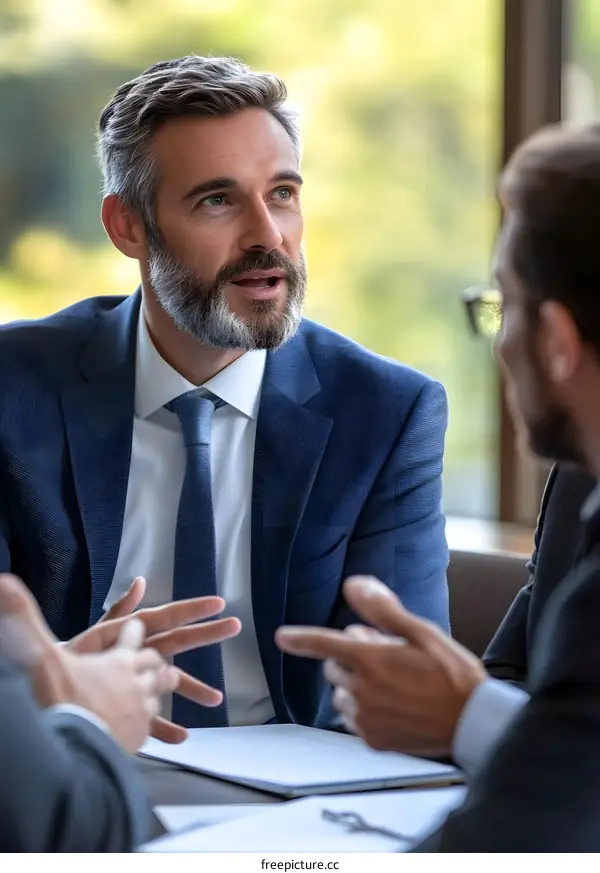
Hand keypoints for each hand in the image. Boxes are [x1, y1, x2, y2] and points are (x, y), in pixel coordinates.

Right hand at [0, 573, 179, 752]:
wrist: (71, 749)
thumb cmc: (58, 700)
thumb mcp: (41, 655)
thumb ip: (23, 618)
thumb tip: (5, 583)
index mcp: (116, 658)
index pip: (132, 633)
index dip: (133, 628)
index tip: (136, 625)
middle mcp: (134, 680)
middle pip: (155, 662)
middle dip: (156, 658)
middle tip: (162, 658)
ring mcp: (140, 709)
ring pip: (159, 692)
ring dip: (162, 686)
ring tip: (169, 683)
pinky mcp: (139, 736)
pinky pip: (157, 727)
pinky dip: (164, 726)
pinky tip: (172, 733)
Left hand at [68, 576, 241, 742]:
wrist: (51, 691)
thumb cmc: (71, 659)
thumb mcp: (96, 636)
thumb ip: (120, 611)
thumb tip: (141, 582)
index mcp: (133, 635)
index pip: (166, 617)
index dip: (191, 609)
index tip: (218, 602)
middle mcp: (141, 655)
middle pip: (177, 643)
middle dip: (206, 635)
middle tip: (235, 626)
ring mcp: (139, 682)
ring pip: (171, 683)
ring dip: (194, 689)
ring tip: (216, 700)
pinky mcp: (131, 709)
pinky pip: (152, 720)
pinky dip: (167, 728)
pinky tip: (182, 737)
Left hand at [276, 576, 486, 757]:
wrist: (474, 723)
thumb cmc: (453, 674)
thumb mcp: (422, 633)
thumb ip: (383, 610)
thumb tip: (354, 586)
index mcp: (372, 660)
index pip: (324, 645)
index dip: (300, 638)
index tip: (282, 637)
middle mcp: (363, 690)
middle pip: (334, 667)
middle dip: (351, 658)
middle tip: (385, 655)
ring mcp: (366, 719)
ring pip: (342, 694)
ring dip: (357, 685)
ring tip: (393, 683)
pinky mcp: (373, 740)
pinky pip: (354, 719)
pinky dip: (365, 709)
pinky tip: (393, 706)